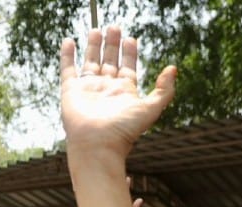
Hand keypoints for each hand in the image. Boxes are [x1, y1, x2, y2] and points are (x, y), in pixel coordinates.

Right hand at [60, 26, 175, 157]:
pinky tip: (70, 41)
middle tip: (115, 27)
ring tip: (97, 29)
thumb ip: (164, 90)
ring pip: (91, 61)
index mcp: (125, 91)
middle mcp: (107, 88)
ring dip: (94, 45)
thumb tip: (173, 68)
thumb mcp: (151, 108)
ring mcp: (88, 89)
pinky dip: (68, 55)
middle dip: (113, 44)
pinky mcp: (71, 91)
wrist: (98, 144)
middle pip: (110, 61)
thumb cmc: (125, 130)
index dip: (130, 53)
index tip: (131, 39)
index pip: (128, 66)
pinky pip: (68, 69)